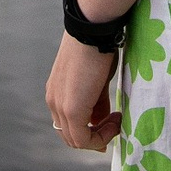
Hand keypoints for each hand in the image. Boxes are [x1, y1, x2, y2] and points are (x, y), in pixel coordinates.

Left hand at [46, 36, 121, 150]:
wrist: (92, 31)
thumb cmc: (97, 48)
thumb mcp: (96, 80)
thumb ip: (97, 102)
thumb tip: (101, 119)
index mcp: (56, 92)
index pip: (67, 124)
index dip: (88, 131)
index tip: (110, 123)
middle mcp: (53, 102)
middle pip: (69, 135)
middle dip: (93, 136)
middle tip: (115, 127)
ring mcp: (60, 107)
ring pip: (75, 140)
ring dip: (98, 137)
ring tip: (117, 121)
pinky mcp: (71, 110)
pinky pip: (82, 139)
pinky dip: (100, 137)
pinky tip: (116, 120)